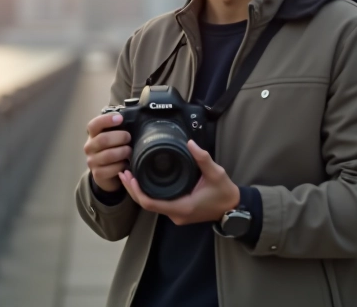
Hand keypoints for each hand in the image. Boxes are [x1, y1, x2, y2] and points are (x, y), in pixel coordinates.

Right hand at [84, 112, 130, 192]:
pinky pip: (112, 169)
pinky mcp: (97, 174)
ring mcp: (92, 161)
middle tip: (129, 138)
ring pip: (109, 155)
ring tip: (130, 151)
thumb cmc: (113, 149)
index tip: (120, 119)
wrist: (108, 173)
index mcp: (93, 135)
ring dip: (123, 152)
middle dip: (120, 137)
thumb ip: (118, 128)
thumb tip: (131, 118)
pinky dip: (122, 165)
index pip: (94, 125)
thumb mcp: (114, 137)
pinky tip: (126, 164)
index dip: (106, 120)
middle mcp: (89, 147)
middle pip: (103, 139)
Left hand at [119, 140, 239, 225]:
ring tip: (129, 175)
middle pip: (146, 205)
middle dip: (133, 190)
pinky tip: (144, 181)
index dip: (136, 191)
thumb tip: (189, 143)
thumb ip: (202, 158)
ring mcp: (176, 214)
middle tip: (124, 172)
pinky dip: (148, 193)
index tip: (129, 177)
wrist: (233, 208)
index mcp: (181, 207)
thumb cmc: (224, 193)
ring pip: (151, 205)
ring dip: (139, 191)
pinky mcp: (178, 211)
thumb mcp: (216, 173)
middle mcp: (176, 214)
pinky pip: (158, 203)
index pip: (150, 204)